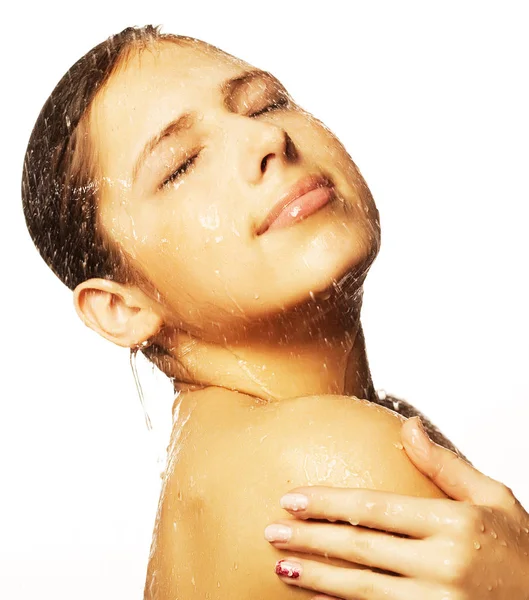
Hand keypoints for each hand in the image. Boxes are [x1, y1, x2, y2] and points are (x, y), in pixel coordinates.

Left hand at [265, 417, 528, 598]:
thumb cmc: (524, 551)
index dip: (328, 505)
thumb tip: (408, 425)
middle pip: (360, 549)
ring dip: (317, 578)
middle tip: (271, 532)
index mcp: (454, 524)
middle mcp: (444, 565)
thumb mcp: (495, 498)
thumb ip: (446, 465)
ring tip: (281, 567)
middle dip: (310, 540)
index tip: (291, 500)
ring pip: (362, 590)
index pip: (375, 509)